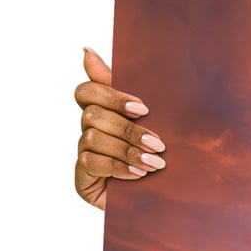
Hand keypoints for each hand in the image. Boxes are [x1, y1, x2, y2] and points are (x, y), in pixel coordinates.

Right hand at [73, 48, 165, 209]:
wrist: (168, 200)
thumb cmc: (161, 154)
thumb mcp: (154, 121)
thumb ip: (127, 89)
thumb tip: (86, 50)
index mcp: (104, 111)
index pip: (87, 91)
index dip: (111, 96)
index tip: (143, 108)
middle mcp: (89, 130)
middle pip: (92, 115)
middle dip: (128, 129)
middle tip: (159, 143)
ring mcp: (84, 154)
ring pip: (92, 138)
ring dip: (128, 150)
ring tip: (156, 163)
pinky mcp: (82, 178)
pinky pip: (91, 163)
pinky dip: (118, 167)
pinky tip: (139, 175)